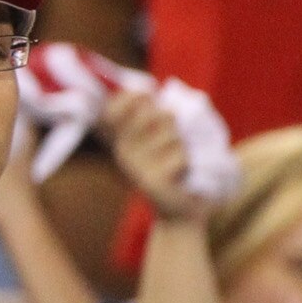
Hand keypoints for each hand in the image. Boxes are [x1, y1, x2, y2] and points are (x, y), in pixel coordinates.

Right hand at [100, 88, 208, 223]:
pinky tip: (183, 174)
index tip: (146, 96)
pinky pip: (180, 154)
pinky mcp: (151, 180)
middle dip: (170, 118)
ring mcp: (135, 166)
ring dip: (183, 142)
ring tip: (181, 158)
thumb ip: (155, 114)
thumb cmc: (178, 166)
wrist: (183, 209)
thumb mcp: (164, 137)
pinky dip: (189, 161)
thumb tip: (148, 93)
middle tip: (175, 136)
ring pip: (170, 131)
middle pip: (151, 112)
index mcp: (123, 139)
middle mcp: (124, 151)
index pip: (112, 108)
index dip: (129, 97)